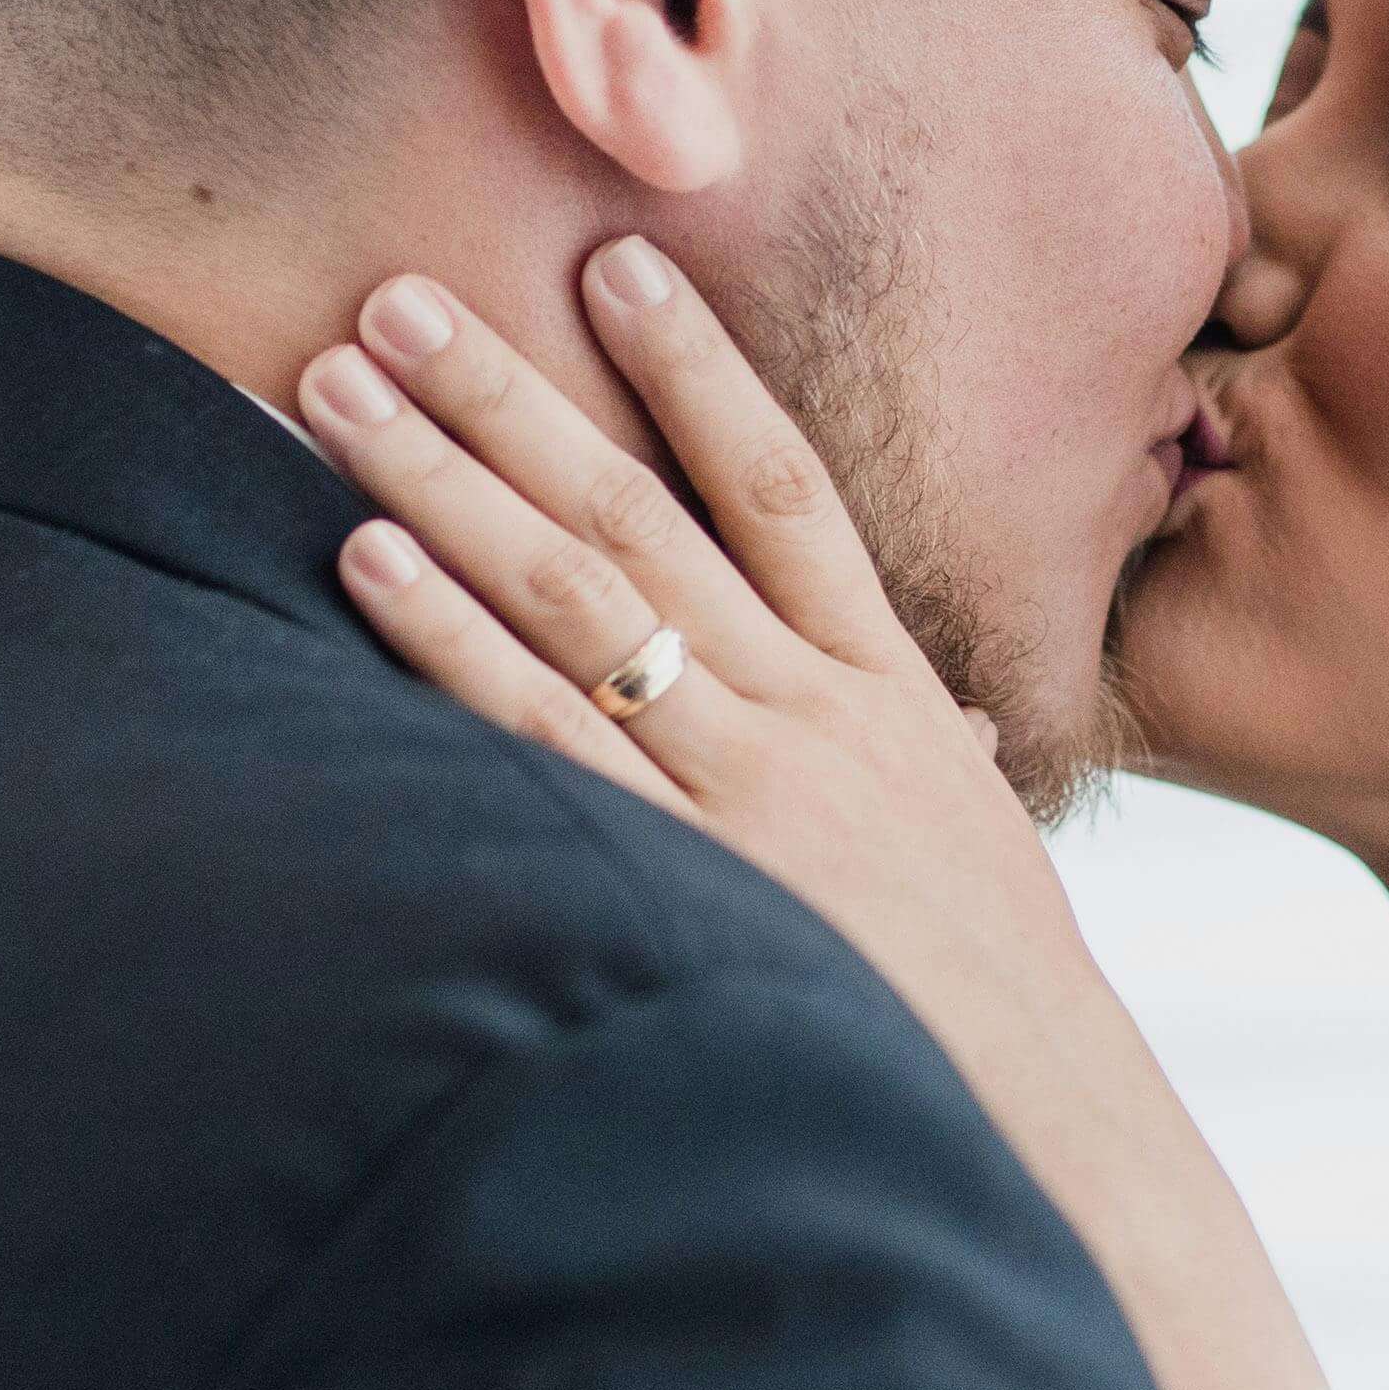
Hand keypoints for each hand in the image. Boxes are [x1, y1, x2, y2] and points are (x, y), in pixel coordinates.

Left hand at [293, 239, 1125, 1119]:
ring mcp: (742, 788)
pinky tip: (367, 560)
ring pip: (570, 595)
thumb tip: (956, 729)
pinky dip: (448, 637)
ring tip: (338, 389)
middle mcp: (810, 714)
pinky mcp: (681, 875)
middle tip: (396, 296)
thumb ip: (937, 765)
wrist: (1050, 1126)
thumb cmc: (994, 1003)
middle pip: (638, 512)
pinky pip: (539, 731)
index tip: (612, 263)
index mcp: (886, 692)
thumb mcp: (975, 850)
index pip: (780, 484)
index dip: (694, 367)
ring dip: (442, 480)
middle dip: (509, 392)